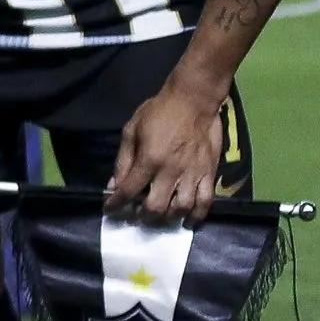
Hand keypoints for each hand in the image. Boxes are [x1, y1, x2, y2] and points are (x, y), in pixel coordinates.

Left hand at [105, 79, 231, 224]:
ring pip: (181, 208)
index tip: (109, 209)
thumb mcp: (132, 130)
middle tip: (137, 213)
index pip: (129, 190)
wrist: (194, 100)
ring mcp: (193, 174)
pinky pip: (206, 201)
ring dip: (167, 219)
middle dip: (142, 216)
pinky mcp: (210, 173)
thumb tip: (114, 184)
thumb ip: (123, 160)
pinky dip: (197, 215)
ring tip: (160, 217)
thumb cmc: (160, 111)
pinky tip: (188, 221)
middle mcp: (171, 171)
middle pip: (156, 207)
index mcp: (149, 159)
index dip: (116, 204)